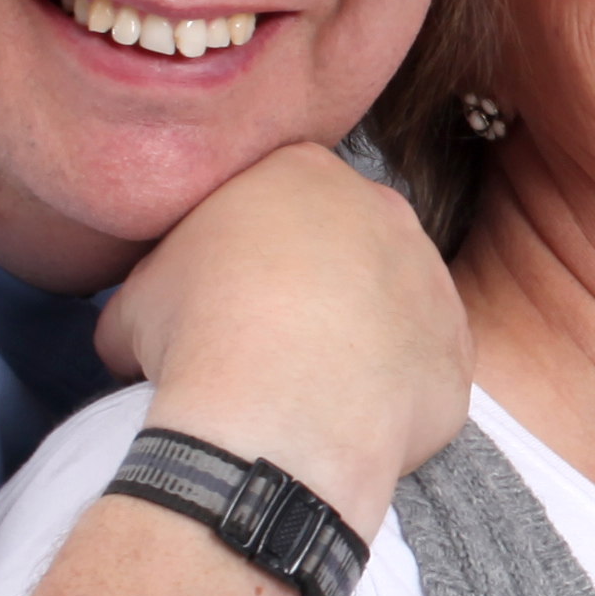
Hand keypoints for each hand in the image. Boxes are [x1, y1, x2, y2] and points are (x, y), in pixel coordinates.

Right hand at [97, 145, 470, 542]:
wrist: (275, 417)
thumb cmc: (197, 338)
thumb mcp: (135, 301)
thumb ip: (150, 291)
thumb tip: (137, 328)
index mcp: (302, 173)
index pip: (278, 194)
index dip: (247, 248)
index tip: (227, 293)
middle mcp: (384, 212)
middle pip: (344, 243)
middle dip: (312, 285)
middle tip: (268, 340)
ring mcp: (433, 280)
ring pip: (390, 305)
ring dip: (356, 337)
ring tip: (305, 388)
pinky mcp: (459, 352)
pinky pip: (421, 370)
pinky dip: (388, 393)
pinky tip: (343, 422)